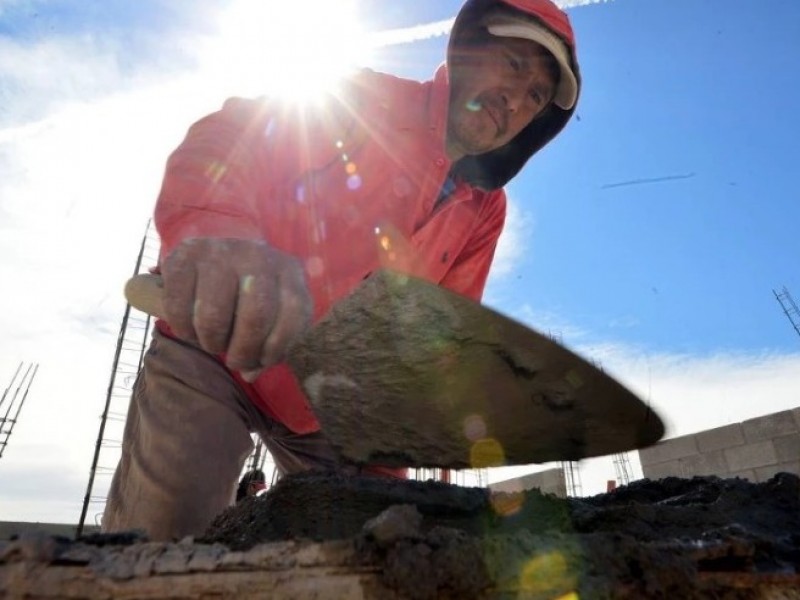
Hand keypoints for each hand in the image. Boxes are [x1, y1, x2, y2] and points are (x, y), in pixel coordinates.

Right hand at [160, 238, 312, 379]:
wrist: (217, 255)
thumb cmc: (251, 295)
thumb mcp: (274, 314)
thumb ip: (272, 344)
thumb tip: (251, 372)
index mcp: (288, 270)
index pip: (294, 313)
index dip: (277, 348)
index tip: (263, 360)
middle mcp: (256, 255)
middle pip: (255, 317)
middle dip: (243, 352)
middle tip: (235, 360)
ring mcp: (219, 251)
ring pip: (213, 315)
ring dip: (211, 342)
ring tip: (213, 343)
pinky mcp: (183, 255)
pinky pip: (178, 307)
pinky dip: (183, 329)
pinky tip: (191, 330)